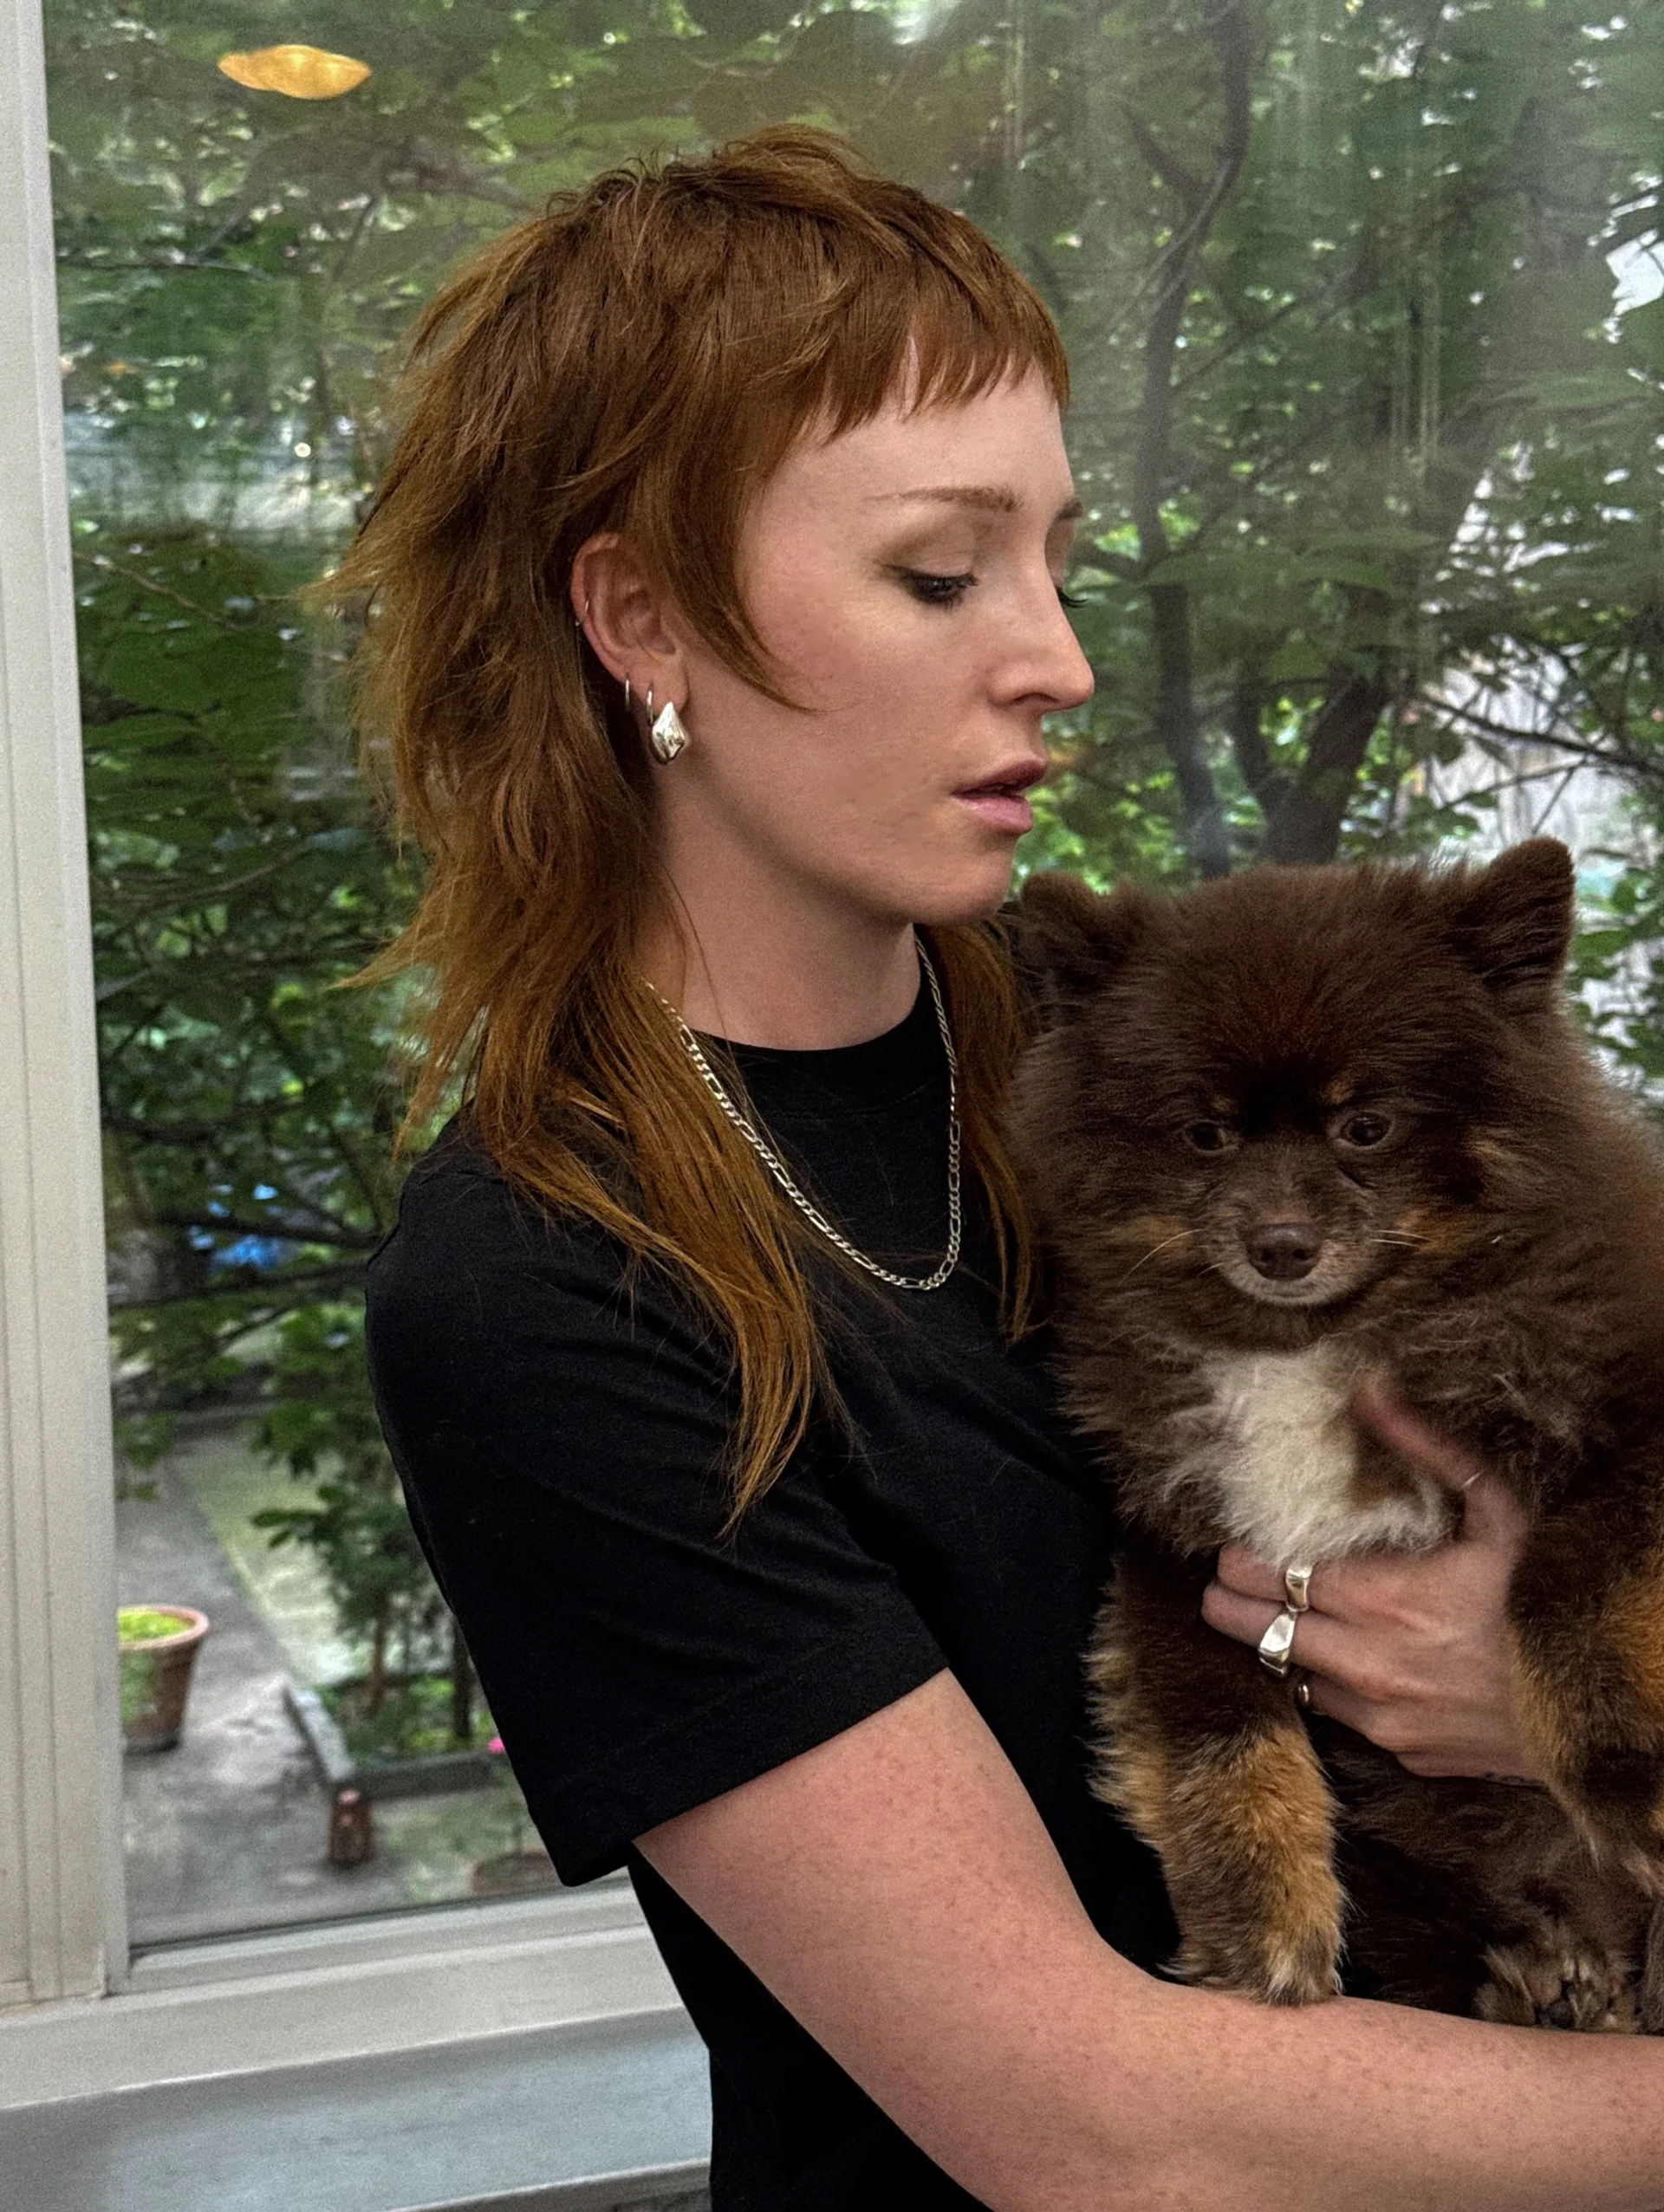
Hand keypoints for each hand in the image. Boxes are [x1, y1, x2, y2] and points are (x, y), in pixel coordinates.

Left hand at [1200, 1381, 1544, 1780]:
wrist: (1607, 1706)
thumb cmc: (1548, 1596)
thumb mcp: (1497, 1511)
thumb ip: (1423, 1449)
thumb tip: (1368, 1389)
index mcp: (1382, 1598)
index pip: (1263, 1575)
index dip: (1237, 1558)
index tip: (1232, 1546)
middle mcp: (1368, 1664)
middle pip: (1250, 1630)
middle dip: (1231, 1601)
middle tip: (1231, 1581)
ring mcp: (1384, 1719)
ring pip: (1287, 1678)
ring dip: (1279, 1647)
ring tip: (1284, 1617)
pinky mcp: (1404, 1754)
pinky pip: (1339, 1717)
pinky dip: (1332, 1688)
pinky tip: (1348, 1660)